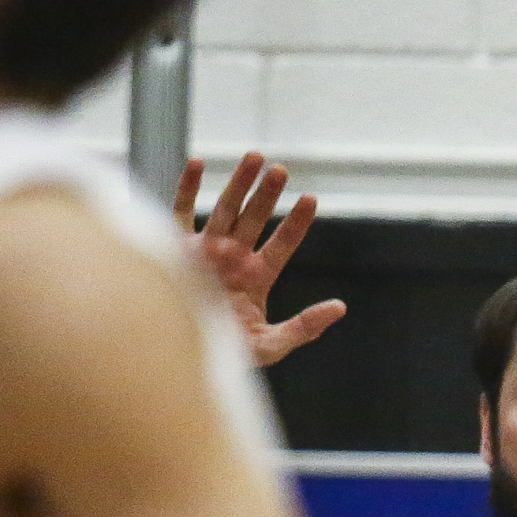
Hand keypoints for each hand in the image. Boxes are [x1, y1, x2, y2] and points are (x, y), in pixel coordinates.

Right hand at [174, 151, 347, 367]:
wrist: (184, 360)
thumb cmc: (230, 355)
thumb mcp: (272, 344)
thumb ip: (305, 327)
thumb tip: (340, 307)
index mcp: (257, 277)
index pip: (282, 243)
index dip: (296, 222)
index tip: (311, 198)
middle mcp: (233, 258)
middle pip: (255, 218)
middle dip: (267, 194)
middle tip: (282, 169)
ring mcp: (206, 250)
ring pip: (225, 208)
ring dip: (239, 182)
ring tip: (255, 156)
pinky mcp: (177, 249)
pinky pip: (182, 212)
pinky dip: (188, 187)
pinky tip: (198, 162)